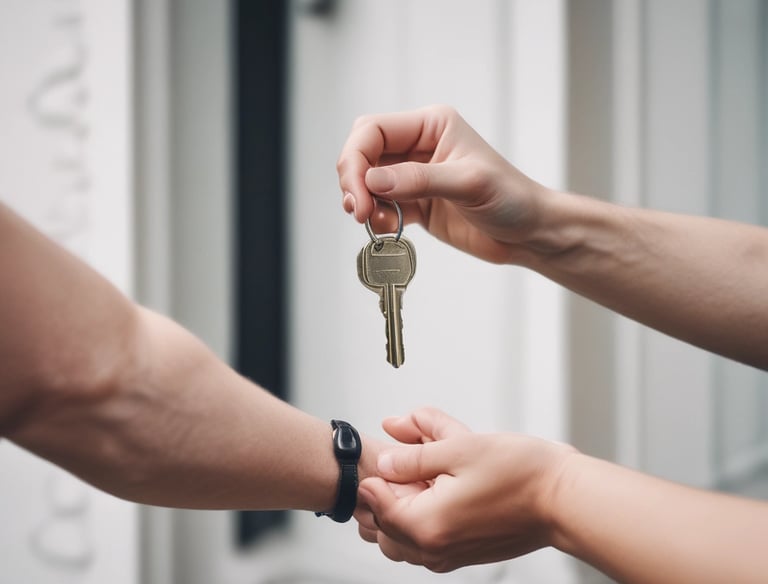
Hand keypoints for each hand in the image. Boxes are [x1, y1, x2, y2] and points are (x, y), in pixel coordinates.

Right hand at [336, 105, 551, 263]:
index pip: (373, 130)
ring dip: (362, 202)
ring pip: (367, 182)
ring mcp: (414, 176)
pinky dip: (376, 219)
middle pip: (363, 153)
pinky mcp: (415, 203)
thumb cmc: (512, 198)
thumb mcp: (468, 183)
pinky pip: (381, 207)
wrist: (530, 233)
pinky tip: (388, 229)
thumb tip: (372, 181)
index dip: (357, 159)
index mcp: (431, 125)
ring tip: (373, 222)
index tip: (359, 193)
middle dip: (354, 181)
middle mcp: (418, 146)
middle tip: (358, 211)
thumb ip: (419, 180)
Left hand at [356, 407, 576, 572]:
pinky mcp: (464, 554)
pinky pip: (424, 544)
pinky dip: (421, 520)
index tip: (384, 455)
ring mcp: (450, 555)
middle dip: (385, 496)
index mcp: (427, 526)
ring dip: (400, 509)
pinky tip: (439, 489)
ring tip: (419, 476)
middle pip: (382, 529)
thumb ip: (413, 456)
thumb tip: (385, 462)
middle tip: (399, 465)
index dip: (377, 476)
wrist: (563, 499)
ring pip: (400, 540)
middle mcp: (435, 549)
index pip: (376, 506)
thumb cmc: (521, 475)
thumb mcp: (458, 449)